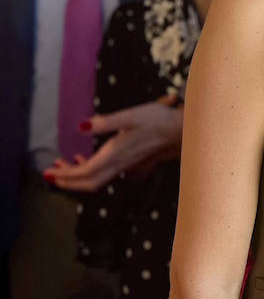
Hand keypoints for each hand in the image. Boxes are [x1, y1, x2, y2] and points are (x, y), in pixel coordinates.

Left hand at [45, 93, 182, 191]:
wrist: (180, 129)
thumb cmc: (157, 120)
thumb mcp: (131, 115)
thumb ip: (105, 121)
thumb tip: (80, 126)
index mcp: (115, 153)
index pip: (85, 172)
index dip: (65, 175)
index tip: (48, 172)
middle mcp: (118, 163)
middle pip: (89, 183)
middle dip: (67, 181)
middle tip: (49, 174)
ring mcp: (124, 164)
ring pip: (96, 180)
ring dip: (76, 177)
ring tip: (61, 166)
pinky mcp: (128, 161)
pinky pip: (104, 173)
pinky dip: (89, 170)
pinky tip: (83, 158)